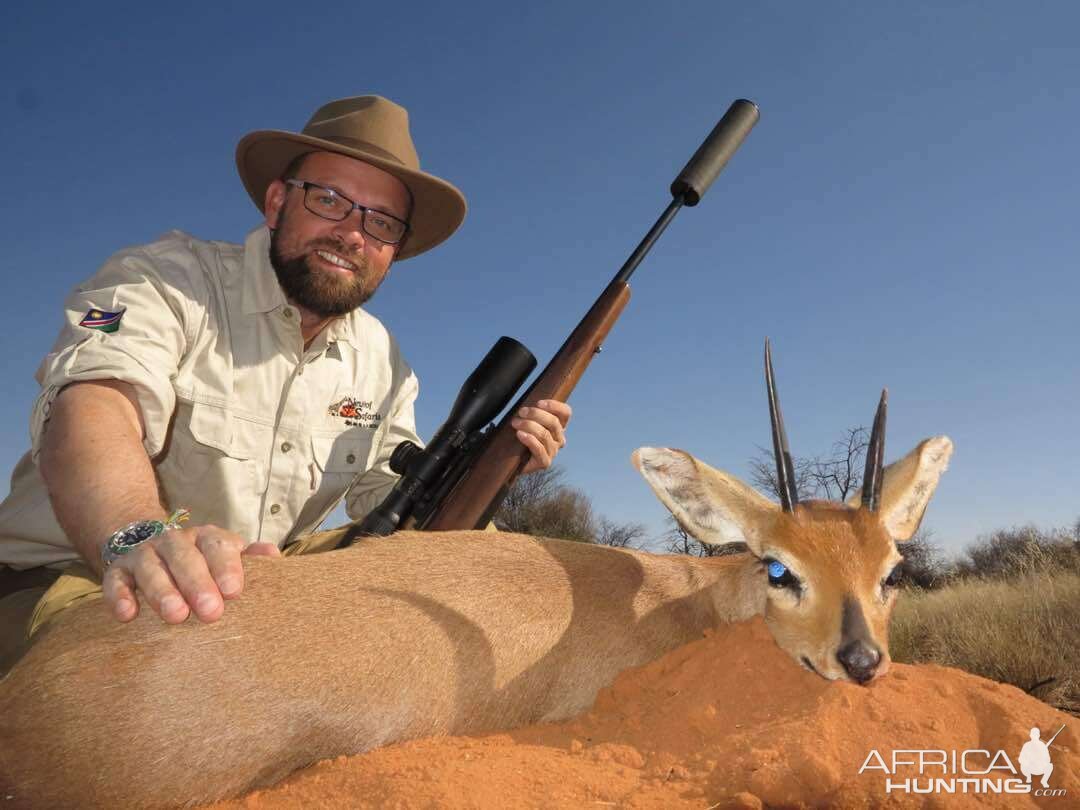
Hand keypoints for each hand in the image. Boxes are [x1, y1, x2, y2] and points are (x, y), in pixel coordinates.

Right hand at [101, 524, 279, 623]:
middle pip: (185, 557)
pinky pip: (115, 581)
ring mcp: (144, 554)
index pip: (218, 546)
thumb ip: (249, 559)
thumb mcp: (226, 557)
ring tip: (176, 615)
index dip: (226, 566)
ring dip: (162, 591)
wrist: (151, 548)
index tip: (234, 591)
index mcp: (206, 538)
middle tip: (211, 612)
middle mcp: (175, 542)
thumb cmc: (201, 563)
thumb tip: (273, 556)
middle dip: (198, 583)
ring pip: (151, 567)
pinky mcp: (118, 570)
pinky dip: (119, 596)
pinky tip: (127, 615)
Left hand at [512, 399, 571, 473]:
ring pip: (545, 434)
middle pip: (554, 422)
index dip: (555, 406)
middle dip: (536, 414)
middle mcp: (559, 439)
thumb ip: (531, 413)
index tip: (538, 402)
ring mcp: (553, 451)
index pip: (565, 413)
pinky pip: (539, 449)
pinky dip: (529, 439)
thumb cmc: (518, 438)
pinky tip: (520, 434)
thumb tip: (526, 400)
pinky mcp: (545, 462)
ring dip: (529, 425)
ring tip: (515, 423)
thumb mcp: (526, 422)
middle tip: (521, 412)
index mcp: (558, 427)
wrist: (510, 461)